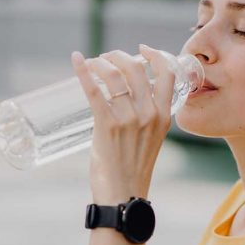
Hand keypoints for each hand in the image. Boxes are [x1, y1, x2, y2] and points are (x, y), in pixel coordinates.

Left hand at [71, 44, 174, 203]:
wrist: (122, 195)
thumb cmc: (133, 169)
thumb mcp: (151, 139)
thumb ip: (144, 117)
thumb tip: (124, 96)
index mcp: (163, 116)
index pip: (168, 74)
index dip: (155, 56)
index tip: (142, 49)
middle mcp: (149, 114)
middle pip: (136, 69)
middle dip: (119, 56)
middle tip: (107, 57)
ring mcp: (128, 118)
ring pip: (114, 75)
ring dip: (101, 62)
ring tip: (94, 62)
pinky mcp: (106, 125)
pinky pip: (93, 90)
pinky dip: (83, 71)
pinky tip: (76, 60)